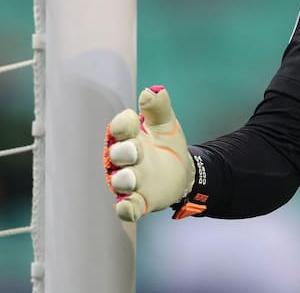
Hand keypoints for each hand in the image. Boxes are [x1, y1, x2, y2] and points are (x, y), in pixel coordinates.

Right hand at [104, 85, 194, 221]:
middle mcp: (126, 158)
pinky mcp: (140, 200)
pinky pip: (127, 206)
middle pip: (116, 154)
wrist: (182, 170)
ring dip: (124, 179)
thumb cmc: (166, 143)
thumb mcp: (166, 123)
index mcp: (130, 135)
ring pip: (120, 180)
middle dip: (124, 152)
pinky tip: (127, 208)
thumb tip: (154, 90)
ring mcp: (132, 180)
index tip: (134, 120)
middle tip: (135, 150)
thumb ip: (159, 107)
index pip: (120, 127)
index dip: (123, 124)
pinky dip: (126, 209)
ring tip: (131, 177)